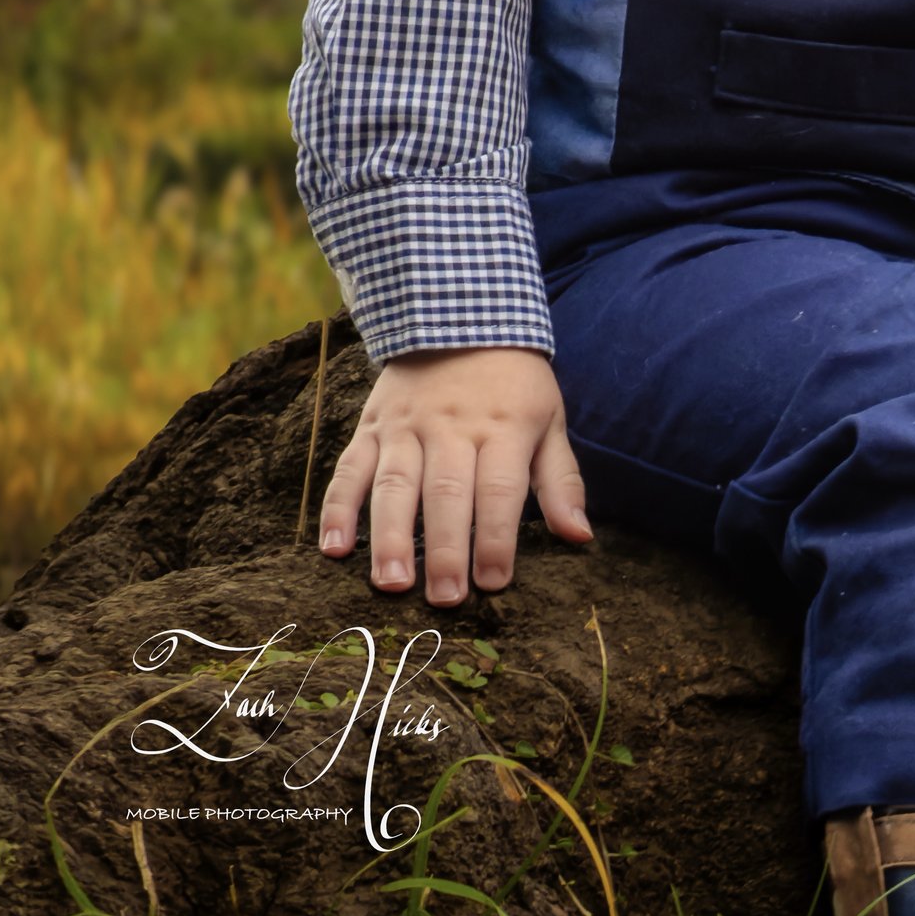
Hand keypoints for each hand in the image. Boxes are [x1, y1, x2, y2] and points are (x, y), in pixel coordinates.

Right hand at [318, 346, 593, 604]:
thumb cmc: (514, 384)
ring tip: (391, 583)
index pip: (499, 488)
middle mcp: (452, 427)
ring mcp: (406, 426)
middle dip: (445, 549)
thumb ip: (561, 481)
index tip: (493, 583)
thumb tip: (580, 538)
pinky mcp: (372, 426)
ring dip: (390, 536)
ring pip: (395, 485)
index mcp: (502, 428)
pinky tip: (333, 548)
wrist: (461, 316)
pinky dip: (338, 508)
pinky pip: (350, 468)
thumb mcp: (549, 421)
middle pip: (446, 492)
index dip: (496, 537)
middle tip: (443, 599)